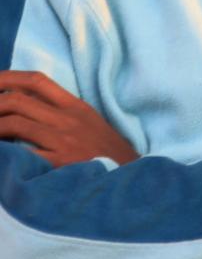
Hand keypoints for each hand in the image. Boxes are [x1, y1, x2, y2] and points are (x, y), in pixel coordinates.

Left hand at [0, 71, 137, 166]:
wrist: (132, 180)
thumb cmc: (107, 156)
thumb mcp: (90, 124)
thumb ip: (62, 113)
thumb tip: (23, 107)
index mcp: (76, 107)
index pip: (36, 81)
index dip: (5, 78)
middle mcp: (68, 119)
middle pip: (18, 100)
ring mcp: (64, 140)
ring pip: (14, 123)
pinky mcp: (59, 163)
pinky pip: (21, 153)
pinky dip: (2, 152)